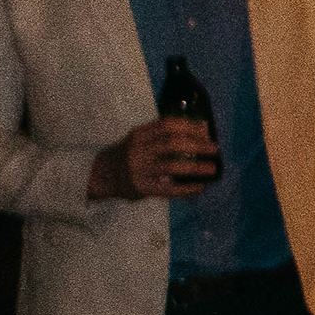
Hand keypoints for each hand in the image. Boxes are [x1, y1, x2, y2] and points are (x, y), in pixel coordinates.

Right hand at [91, 116, 217, 201]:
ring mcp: (139, 169)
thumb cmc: (129, 155)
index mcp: (139, 134)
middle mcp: (138, 149)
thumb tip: (202, 128)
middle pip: (172, 143)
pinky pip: (168, 189)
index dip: (190, 126)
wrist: (100, 175)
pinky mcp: (141, 187)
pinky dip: (186, 189)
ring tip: (212, 169)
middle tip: (214, 149)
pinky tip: (199, 188)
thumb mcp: (140, 139)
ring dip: (196, 167)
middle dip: (197, 145)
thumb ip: (164, 134)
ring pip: (172, 166)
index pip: (167, 125)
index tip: (207, 130)